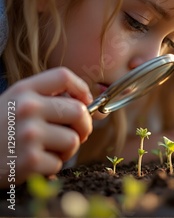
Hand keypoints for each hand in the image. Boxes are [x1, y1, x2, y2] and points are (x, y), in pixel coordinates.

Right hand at [0, 67, 92, 187]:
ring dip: (66, 149)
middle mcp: (27, 109)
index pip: (63, 76)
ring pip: (73, 140)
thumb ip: (46, 99)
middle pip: (78, 111)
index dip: (81, 88)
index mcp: (23, 90)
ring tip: (48, 150)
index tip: (85, 101)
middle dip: (83, 126)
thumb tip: (89, 105)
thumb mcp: (14, 104)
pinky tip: (33, 164)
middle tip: (76, 134)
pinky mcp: (30, 161)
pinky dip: (50, 167)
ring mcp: (29, 135)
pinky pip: (59, 163)